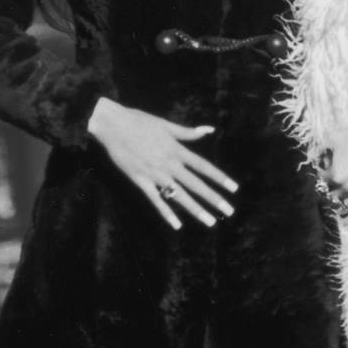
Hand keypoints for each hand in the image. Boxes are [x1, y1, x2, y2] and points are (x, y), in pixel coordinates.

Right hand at [87, 96, 237, 231]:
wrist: (112, 125)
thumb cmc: (139, 121)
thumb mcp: (166, 125)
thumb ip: (188, 132)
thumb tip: (209, 130)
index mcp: (177, 150)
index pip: (204, 167)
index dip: (220, 178)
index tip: (234, 189)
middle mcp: (169, 164)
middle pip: (196, 184)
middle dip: (214, 198)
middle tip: (230, 210)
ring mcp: (155, 174)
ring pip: (179, 195)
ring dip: (196, 210)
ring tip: (210, 222)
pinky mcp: (140, 181)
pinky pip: (155, 200)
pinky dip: (166, 213)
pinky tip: (177, 225)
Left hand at [321, 120, 347, 224]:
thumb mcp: (331, 138)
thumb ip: (316, 149)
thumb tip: (307, 158)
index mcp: (335, 175)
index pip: (317, 183)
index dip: (314, 178)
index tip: (314, 174)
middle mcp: (346, 187)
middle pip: (327, 197)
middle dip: (322, 192)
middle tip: (319, 188)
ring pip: (340, 206)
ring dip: (333, 204)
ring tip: (327, 202)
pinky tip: (342, 222)